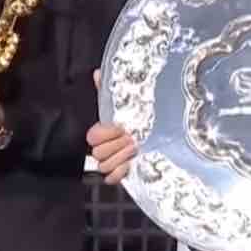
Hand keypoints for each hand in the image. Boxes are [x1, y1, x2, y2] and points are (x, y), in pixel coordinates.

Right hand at [88, 69, 136, 183]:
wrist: (159, 140)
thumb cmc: (139, 122)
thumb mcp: (124, 104)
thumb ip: (109, 89)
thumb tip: (98, 72)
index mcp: (102, 132)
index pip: (92, 136)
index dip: (106, 133)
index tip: (121, 127)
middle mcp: (104, 148)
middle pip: (97, 153)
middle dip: (116, 145)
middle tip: (132, 138)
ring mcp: (111, 163)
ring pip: (103, 166)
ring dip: (121, 158)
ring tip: (136, 149)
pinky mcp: (119, 175)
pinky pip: (110, 178)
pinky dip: (121, 173)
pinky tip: (131, 164)